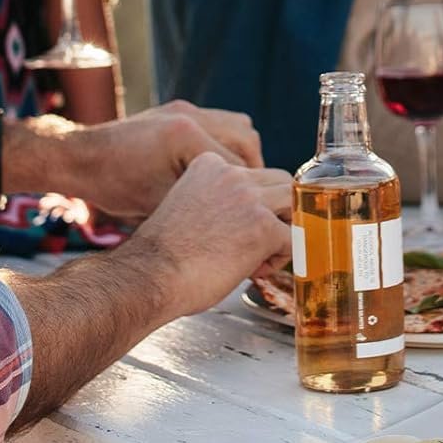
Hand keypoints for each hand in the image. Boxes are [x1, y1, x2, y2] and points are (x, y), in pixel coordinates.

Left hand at [60, 100, 265, 219]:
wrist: (79, 157)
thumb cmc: (113, 185)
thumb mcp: (158, 202)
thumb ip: (199, 203)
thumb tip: (234, 219)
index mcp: (187, 137)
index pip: (238, 165)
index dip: (250, 191)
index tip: (256, 210)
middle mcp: (192, 116)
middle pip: (247, 140)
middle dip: (254, 169)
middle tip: (253, 196)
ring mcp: (187, 109)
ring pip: (239, 127)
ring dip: (243, 154)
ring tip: (238, 181)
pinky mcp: (180, 109)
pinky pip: (220, 123)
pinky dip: (225, 144)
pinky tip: (216, 168)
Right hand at [125, 152, 291, 318]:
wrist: (150, 277)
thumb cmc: (162, 255)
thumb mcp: (188, 206)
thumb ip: (217, 201)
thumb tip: (241, 218)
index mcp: (210, 165)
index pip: (251, 174)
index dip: (251, 202)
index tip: (234, 228)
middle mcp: (232, 175)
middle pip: (279, 181)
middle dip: (276, 210)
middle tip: (258, 238)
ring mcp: (249, 199)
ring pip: (293, 202)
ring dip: (283, 227)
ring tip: (261, 252)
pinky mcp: (263, 227)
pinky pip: (293, 237)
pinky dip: (281, 256)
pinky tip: (255, 270)